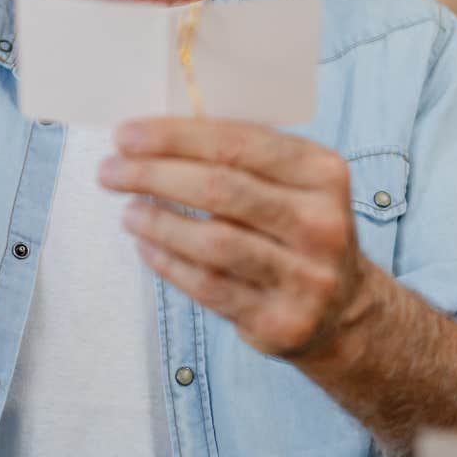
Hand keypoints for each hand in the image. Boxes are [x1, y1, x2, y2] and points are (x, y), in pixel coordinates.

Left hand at [99, 118, 378, 359]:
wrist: (345, 310)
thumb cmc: (298, 229)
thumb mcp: (294, 184)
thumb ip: (242, 158)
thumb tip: (155, 136)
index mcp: (322, 173)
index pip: (238, 144)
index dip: (175, 137)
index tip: (126, 134)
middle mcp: (321, 223)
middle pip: (220, 189)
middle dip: (154, 175)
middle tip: (110, 171)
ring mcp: (305, 277)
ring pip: (213, 242)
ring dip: (158, 222)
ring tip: (128, 211)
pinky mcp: (281, 321)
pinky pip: (210, 287)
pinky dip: (169, 263)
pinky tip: (146, 246)